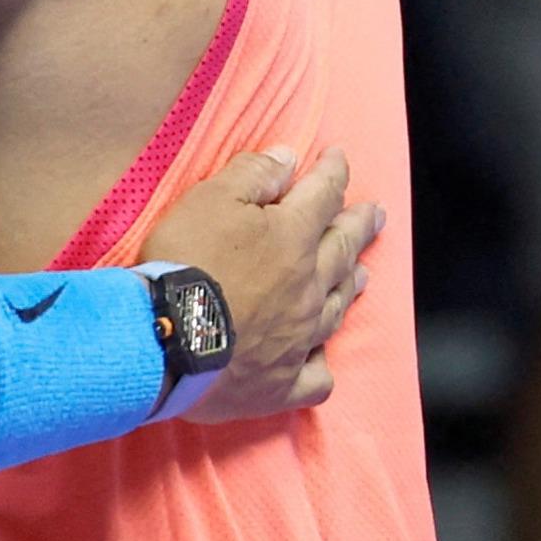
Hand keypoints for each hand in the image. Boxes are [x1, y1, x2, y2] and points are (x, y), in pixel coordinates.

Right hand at [139, 146, 382, 423]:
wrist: (163, 336)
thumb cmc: (184, 260)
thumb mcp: (209, 199)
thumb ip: (252, 174)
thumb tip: (289, 157)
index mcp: (293, 238)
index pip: (323, 196)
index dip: (333, 172)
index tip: (339, 157)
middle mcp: (308, 287)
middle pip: (343, 250)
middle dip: (360, 226)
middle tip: (377, 214)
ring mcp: (300, 338)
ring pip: (338, 307)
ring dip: (351, 285)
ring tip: (361, 274)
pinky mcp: (282, 382)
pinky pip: (317, 377)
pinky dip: (320, 365)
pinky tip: (317, 358)